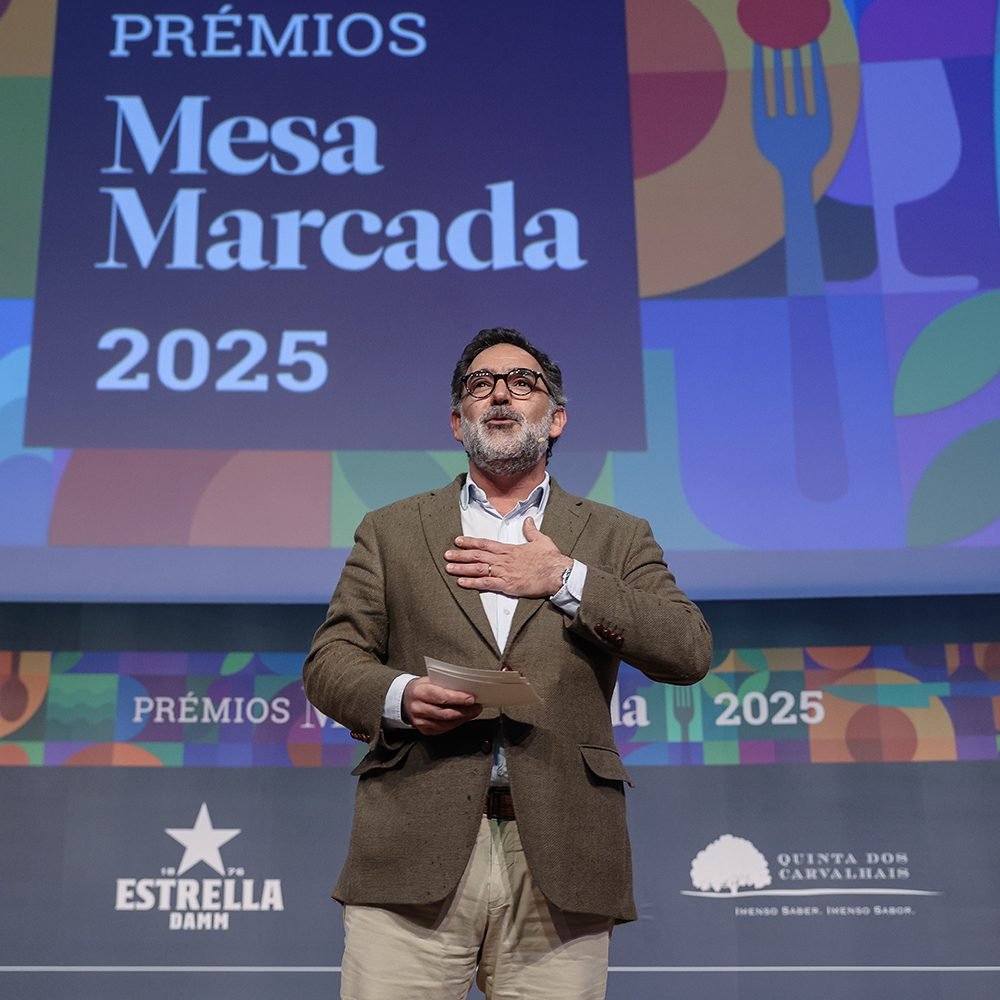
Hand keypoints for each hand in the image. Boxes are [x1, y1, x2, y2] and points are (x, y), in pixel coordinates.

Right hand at [402, 677, 481, 735]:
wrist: (404, 699)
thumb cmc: (420, 688)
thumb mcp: (429, 681)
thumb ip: (445, 685)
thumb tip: (466, 688)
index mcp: (419, 692)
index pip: (442, 696)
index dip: (458, 698)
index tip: (471, 698)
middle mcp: (418, 708)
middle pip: (445, 713)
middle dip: (464, 711)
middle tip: (476, 707)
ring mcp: (420, 721)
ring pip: (446, 723)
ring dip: (462, 718)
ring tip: (472, 712)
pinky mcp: (424, 729)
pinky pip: (443, 729)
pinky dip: (455, 724)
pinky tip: (462, 718)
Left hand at [444, 517, 571, 596]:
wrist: (558, 573)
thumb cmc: (551, 558)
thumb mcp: (541, 540)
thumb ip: (531, 530)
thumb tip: (528, 520)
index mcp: (510, 549)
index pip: (486, 544)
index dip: (470, 542)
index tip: (458, 541)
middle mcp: (504, 560)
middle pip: (478, 556)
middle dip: (461, 555)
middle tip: (446, 555)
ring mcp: (505, 572)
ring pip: (478, 569)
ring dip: (462, 568)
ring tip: (448, 568)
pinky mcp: (508, 585)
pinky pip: (487, 584)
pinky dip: (473, 583)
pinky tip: (461, 582)